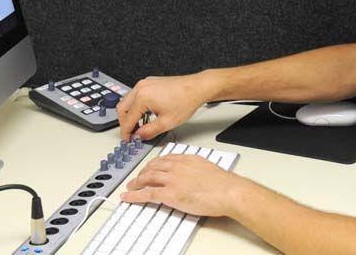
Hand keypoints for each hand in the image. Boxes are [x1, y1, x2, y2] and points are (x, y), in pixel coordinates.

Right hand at [117, 73, 211, 140]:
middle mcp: (141, 87)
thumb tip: (139, 136)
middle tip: (131, 134)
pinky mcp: (150, 82)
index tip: (128, 139)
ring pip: (127, 101)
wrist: (197, 88)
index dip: (126, 132)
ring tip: (139, 126)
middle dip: (125, 123)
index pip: (127, 119)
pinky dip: (136, 106)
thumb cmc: (186, 100)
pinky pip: (135, 95)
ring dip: (130, 114)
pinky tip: (145, 114)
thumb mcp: (167, 123)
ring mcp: (145, 83)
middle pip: (122, 108)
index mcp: (142, 97)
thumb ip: (149, 132)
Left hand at [120, 154, 249, 216]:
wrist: (227, 191)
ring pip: (147, 177)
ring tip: (130, 186)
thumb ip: (196, 167)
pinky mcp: (170, 194)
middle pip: (153, 166)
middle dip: (142, 172)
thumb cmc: (223, 183)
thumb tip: (192, 173)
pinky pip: (147, 193)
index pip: (164, 158)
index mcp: (186, 158)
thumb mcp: (207, 167)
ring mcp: (172, 179)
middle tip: (138, 177)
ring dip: (136, 182)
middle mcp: (177, 166)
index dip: (154, 163)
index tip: (150, 167)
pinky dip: (134, 195)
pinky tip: (128, 197)